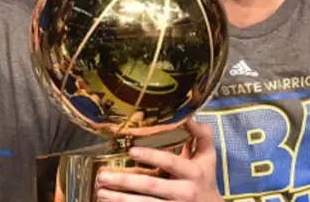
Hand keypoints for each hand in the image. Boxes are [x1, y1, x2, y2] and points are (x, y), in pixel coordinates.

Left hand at [94, 120, 220, 201]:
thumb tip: (189, 117)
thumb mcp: (208, 157)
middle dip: (125, 181)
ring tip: (100, 192)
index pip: (170, 162)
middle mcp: (185, 191)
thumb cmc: (205, 179)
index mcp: (193, 172)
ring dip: (120, 199)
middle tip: (103, 176)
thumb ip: (202, 135)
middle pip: (151, 186)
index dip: (152, 156)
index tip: (131, 151)